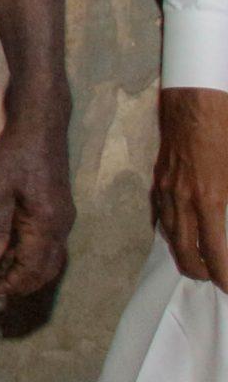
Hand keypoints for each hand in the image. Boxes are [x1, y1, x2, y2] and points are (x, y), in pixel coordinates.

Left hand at [0, 109, 73, 299]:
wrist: (40, 126)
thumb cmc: (16, 154)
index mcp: (47, 224)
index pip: (32, 267)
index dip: (14, 283)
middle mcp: (61, 225)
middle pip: (46, 268)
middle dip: (23, 283)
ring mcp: (63, 217)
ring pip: (51, 257)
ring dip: (29, 271)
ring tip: (3, 278)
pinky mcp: (58, 208)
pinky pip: (50, 243)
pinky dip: (34, 255)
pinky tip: (14, 253)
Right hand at [154, 87, 227, 293]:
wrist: (195, 101)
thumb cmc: (225, 130)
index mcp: (210, 200)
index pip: (215, 252)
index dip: (224, 275)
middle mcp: (184, 201)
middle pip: (185, 252)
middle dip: (201, 272)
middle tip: (215, 280)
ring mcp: (167, 190)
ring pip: (171, 236)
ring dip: (184, 255)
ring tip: (197, 265)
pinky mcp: (159, 179)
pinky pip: (161, 215)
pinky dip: (171, 232)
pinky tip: (177, 235)